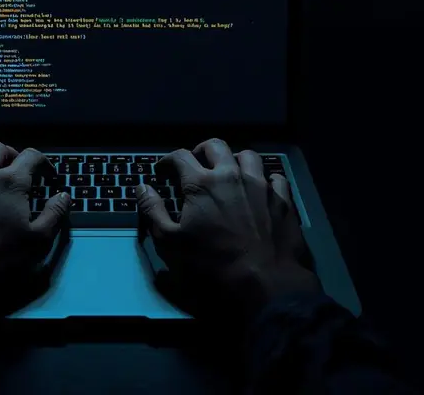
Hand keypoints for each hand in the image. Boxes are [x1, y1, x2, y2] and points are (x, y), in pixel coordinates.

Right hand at [139, 138, 319, 322]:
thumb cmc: (212, 261)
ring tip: (230, 171)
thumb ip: (153, 211)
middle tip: (196, 163)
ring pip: (248, 156)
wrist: (264, 277)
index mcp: (201, 183)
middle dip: (201, 151)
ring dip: (235, 159)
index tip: (163, 170)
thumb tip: (142, 188)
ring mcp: (260, 184)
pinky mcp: (282, 198)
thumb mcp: (171, 241)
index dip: (168, 160)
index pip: (180, 156)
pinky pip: (275, 177)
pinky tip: (261, 189)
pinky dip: (266, 179)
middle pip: (216, 146)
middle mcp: (231, 175)